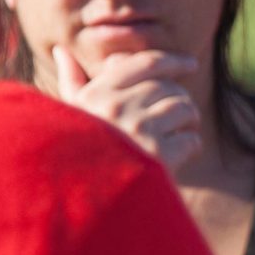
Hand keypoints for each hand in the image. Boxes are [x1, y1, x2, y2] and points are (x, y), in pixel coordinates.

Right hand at [53, 45, 204, 174]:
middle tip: (179, 116)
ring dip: (188, 121)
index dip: (173, 61)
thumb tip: (62, 50)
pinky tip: (178, 155)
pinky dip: (191, 146)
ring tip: (180, 133)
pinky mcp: (157, 158)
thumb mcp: (70, 115)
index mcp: (97, 94)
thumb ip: (72, 82)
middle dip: (179, 99)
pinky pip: (191, 139)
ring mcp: (138, 132)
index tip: (191, 64)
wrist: (81, 204)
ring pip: (184, 108)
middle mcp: (116, 108)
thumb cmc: (75, 154)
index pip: (146, 63)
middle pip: (169, 87)